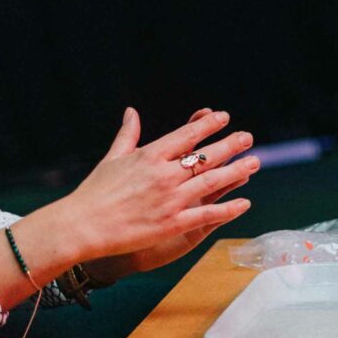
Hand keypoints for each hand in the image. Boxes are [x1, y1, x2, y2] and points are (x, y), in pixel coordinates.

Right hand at [50, 108, 256, 266]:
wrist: (82, 226)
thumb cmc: (94, 192)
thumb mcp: (112, 158)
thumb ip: (127, 135)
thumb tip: (131, 111)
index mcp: (149, 156)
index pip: (186, 135)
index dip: (208, 125)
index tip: (223, 117)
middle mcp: (163, 175)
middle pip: (205, 156)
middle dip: (230, 144)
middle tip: (248, 137)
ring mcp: (170, 200)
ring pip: (212, 182)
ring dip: (236, 171)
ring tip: (255, 162)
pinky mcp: (172, 224)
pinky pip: (207, 214)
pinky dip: (228, 209)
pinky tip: (244, 203)